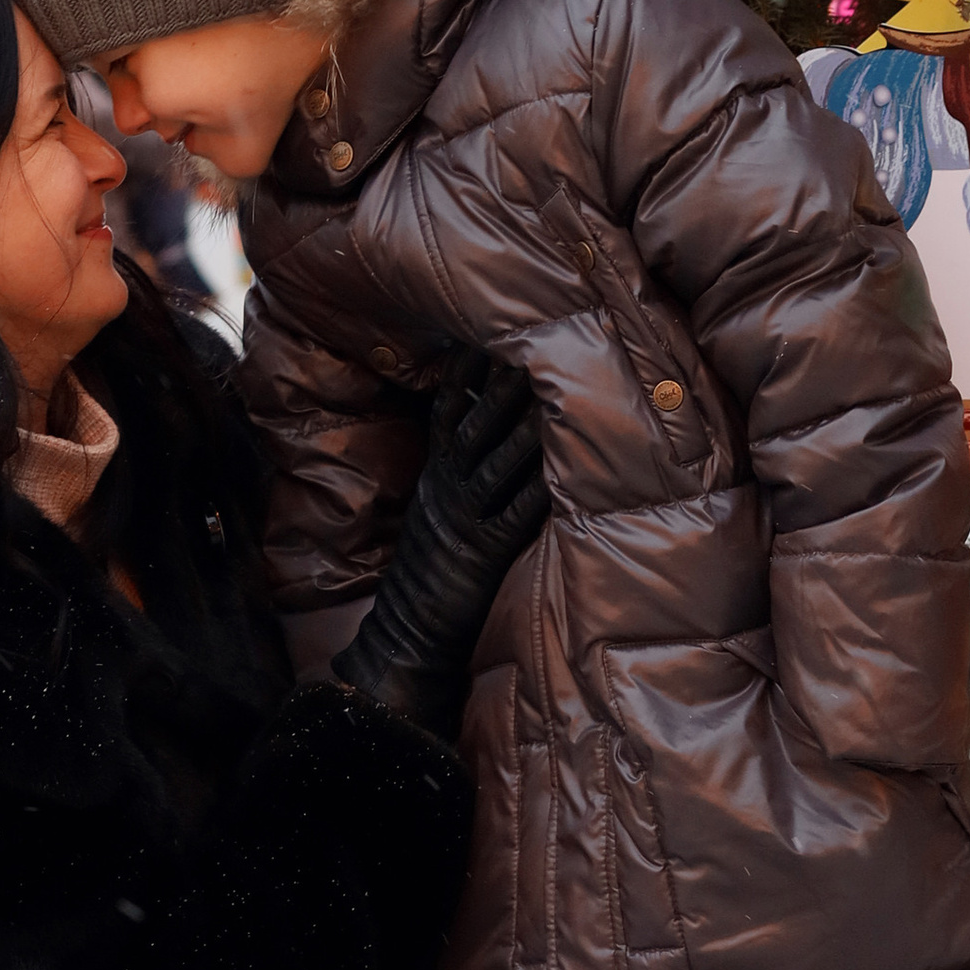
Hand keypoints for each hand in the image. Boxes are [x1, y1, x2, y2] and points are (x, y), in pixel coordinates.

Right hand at [332, 354, 547, 736]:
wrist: (408, 632)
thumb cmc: (428, 573)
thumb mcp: (433, 512)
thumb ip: (453, 475)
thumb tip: (476, 437)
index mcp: (435, 478)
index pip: (445, 414)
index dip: (460, 377)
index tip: (478, 338)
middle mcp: (447, 491)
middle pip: (473, 429)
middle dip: (498, 389)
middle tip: (524, 347)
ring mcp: (465, 521)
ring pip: (497, 466)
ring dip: (524, 431)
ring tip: (548, 396)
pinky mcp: (486, 554)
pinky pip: (516, 516)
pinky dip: (537, 491)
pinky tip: (560, 470)